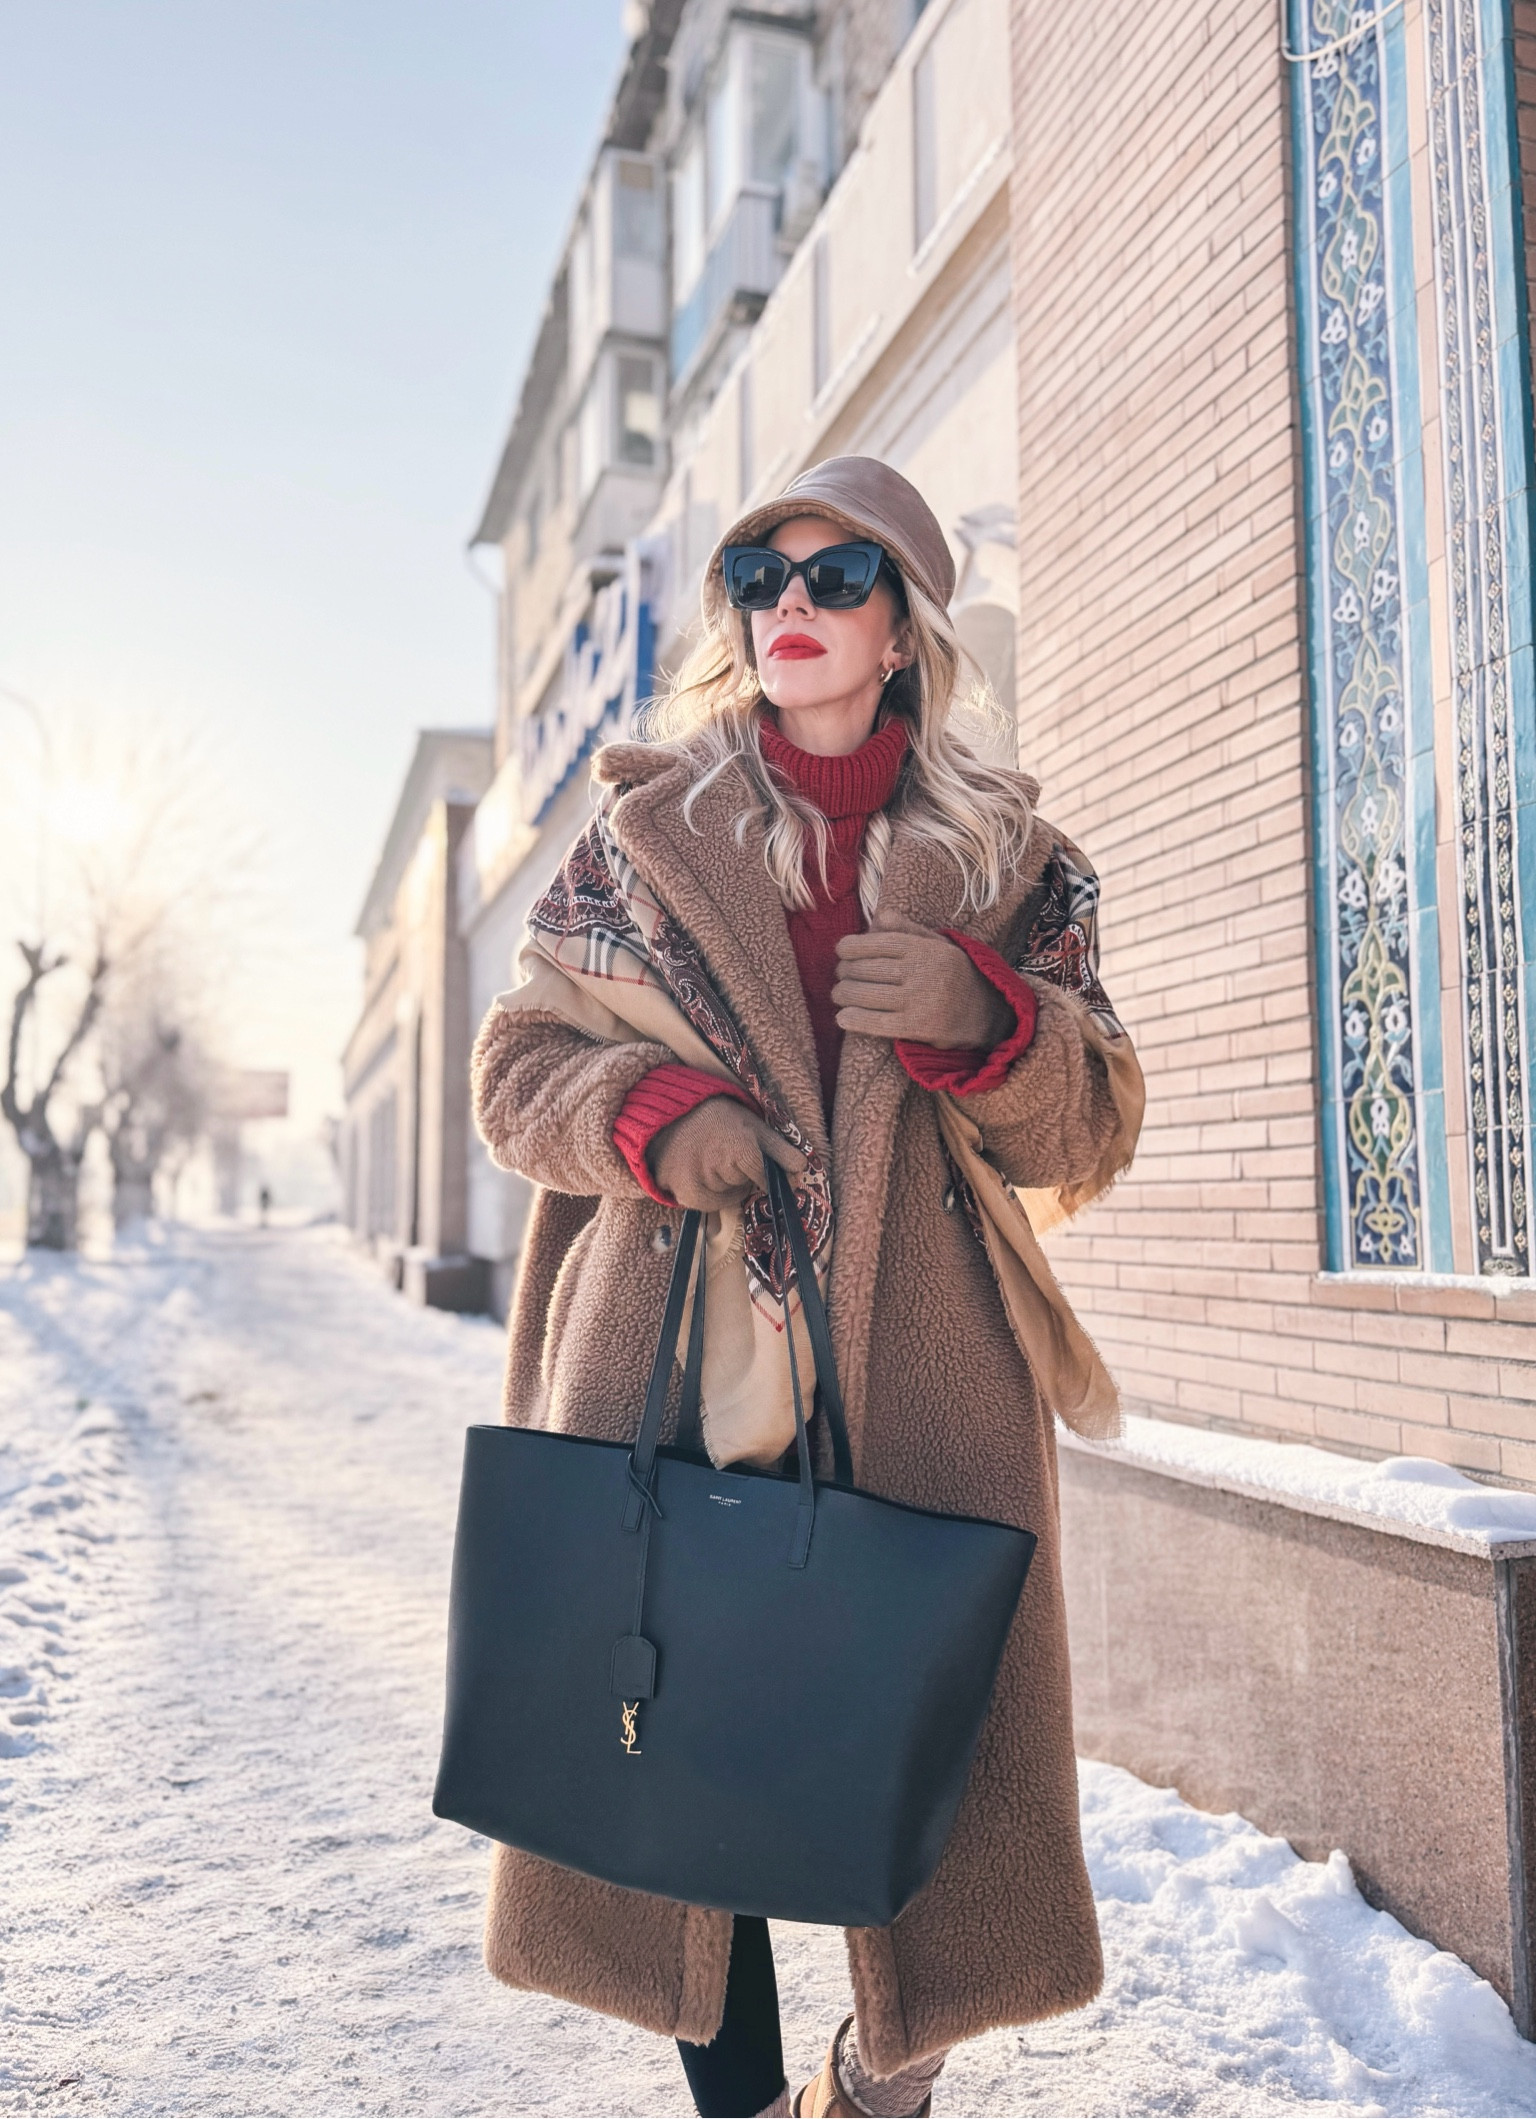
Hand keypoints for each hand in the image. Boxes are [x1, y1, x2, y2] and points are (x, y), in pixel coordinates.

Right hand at [649, 1097, 806, 1211]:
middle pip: (743, 1187)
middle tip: (724, 1152)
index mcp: (740, 1148)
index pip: (764, 1177)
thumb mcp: (753, 1126)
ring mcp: (698, 1181)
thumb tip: (804, 1169)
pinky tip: (700, 1173)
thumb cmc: (719, 1118)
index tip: (754, 1164)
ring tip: (710, 1160)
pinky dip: (708, 1195)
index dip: (763, 1174)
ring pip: (726, 1198)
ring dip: (723, 1186)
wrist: (672, 1114)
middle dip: (740, 1174)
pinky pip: (707, 1206)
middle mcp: (718, 1167)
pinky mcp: (683, 1192)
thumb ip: (779, 1149)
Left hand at [833, 913, 1014, 1047]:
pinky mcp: (917, 1027)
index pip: (878, 942)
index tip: (841, 950)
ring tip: (839, 993)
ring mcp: (919, 1000)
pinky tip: (843, 1017)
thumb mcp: (942, 946)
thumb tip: (880, 916)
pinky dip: (854, 1019)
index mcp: (926, 948)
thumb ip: (910, 930)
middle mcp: (922, 971)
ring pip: (867, 994)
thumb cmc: (958, 976)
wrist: (990, 1015)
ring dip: (844, 994)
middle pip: (868, 968)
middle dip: (846, 971)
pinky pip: (876, 1022)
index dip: (852, 946)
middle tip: (840, 975)